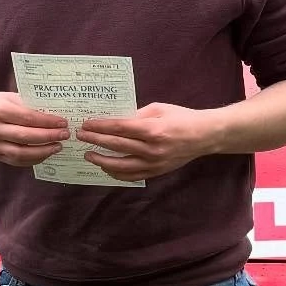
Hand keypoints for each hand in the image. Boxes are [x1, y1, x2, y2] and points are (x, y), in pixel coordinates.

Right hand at [0, 92, 69, 166]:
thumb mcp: (11, 97)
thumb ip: (30, 105)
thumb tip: (56, 113)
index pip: (27, 118)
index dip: (47, 122)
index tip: (63, 122)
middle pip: (25, 137)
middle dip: (48, 137)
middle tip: (65, 135)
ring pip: (21, 153)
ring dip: (43, 151)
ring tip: (58, 146)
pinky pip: (18, 161)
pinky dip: (35, 159)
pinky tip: (46, 153)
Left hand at [75, 102, 217, 181]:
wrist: (205, 136)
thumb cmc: (182, 118)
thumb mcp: (159, 109)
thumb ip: (136, 115)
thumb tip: (115, 120)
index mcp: (153, 129)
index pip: (119, 128)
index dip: (100, 126)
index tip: (86, 123)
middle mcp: (152, 148)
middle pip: (116, 145)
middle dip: (95, 140)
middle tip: (80, 136)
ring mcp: (154, 163)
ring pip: (120, 165)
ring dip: (101, 160)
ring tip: (88, 154)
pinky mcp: (156, 172)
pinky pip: (132, 176)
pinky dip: (116, 173)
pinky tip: (106, 167)